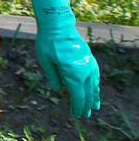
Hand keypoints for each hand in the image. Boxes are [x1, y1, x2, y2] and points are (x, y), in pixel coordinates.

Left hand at [26, 0, 100, 117]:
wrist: (58, 25)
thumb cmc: (48, 43)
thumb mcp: (46, 61)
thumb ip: (53, 77)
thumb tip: (60, 91)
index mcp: (74, 75)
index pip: (78, 97)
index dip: (78, 107)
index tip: (77, 115)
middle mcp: (85, 72)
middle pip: (87, 94)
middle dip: (85, 106)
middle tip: (84, 115)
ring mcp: (90, 65)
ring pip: (94, 85)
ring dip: (93, 97)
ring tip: (94, 106)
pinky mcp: (90, 59)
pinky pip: (95, 76)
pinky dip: (95, 85)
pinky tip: (94, 88)